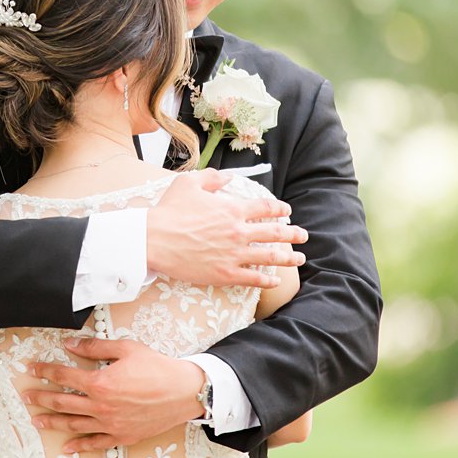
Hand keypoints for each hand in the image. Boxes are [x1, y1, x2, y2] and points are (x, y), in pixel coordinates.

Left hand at [21, 337, 206, 451]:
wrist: (184, 392)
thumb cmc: (157, 368)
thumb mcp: (126, 349)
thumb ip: (96, 346)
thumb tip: (71, 344)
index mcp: (100, 382)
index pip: (64, 375)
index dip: (45, 371)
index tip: (32, 369)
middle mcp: (101, 406)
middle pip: (62, 402)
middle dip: (41, 398)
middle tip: (26, 396)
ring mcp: (111, 424)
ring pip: (74, 424)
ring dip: (52, 422)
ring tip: (36, 421)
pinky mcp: (122, 436)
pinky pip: (96, 443)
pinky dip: (80, 446)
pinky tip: (66, 447)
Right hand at [147, 168, 306, 288]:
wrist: (154, 239)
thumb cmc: (169, 211)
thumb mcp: (188, 183)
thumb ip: (211, 177)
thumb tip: (228, 177)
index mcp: (233, 209)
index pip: (266, 208)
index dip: (280, 209)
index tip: (287, 211)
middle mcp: (239, 231)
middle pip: (276, 233)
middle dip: (293, 234)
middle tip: (302, 236)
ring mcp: (234, 254)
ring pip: (270, 257)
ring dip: (288, 258)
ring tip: (299, 259)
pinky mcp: (225, 273)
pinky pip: (253, 278)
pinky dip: (267, 280)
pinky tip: (275, 281)